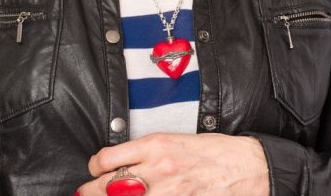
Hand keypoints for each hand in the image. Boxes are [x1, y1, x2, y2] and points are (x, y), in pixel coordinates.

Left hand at [74, 132, 269, 195]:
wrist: (245, 166)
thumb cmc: (211, 151)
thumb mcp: (175, 140)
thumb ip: (148, 152)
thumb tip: (123, 163)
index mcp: (156, 145)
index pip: (109, 158)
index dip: (94, 166)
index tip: (94, 170)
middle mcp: (158, 168)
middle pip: (109, 185)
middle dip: (92, 192)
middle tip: (85, 193)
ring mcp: (168, 191)